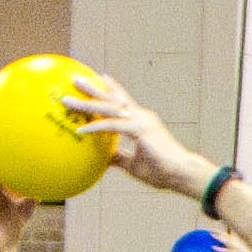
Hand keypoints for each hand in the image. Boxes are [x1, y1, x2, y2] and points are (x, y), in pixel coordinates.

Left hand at [57, 67, 207, 198]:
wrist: (181, 173)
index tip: (101, 78)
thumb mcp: (134, 165)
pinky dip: (96, 127)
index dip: (113, 88)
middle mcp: (141, 116)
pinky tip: (81, 129)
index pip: (124, 100)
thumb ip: (120, 158)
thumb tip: (105, 160)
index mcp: (142, 121)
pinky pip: (112, 126)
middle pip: (113, 98)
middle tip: (76, 79)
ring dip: (88, 103)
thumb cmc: (161, 171)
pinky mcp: (139, 130)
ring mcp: (140, 121)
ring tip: (69, 98)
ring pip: (109, 108)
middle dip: (94, 88)